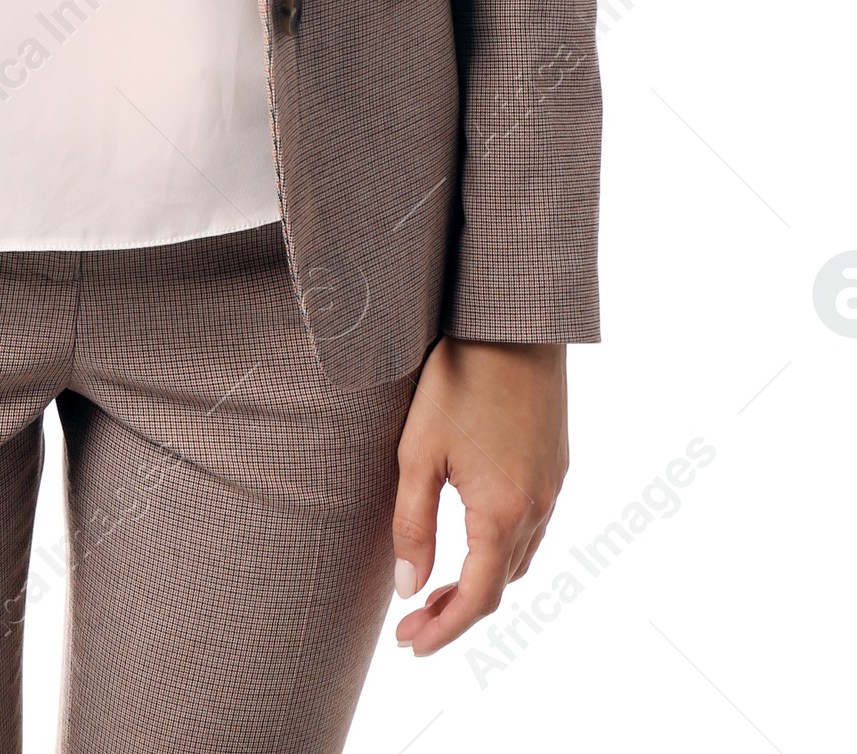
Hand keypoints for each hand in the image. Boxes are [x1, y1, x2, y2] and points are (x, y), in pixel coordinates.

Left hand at [390, 337, 567, 655]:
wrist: (513, 320)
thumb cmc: (457, 378)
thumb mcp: (418, 452)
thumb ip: (413, 526)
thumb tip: (408, 588)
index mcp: (503, 511)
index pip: (479, 598)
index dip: (444, 629)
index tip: (410, 645)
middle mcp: (538, 506)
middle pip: (502, 583)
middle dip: (459, 611)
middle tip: (413, 620)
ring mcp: (554, 484)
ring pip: (521, 557)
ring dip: (483, 580)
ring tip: (437, 584)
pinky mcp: (557, 461)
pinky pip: (534, 525)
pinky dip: (502, 547)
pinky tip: (473, 534)